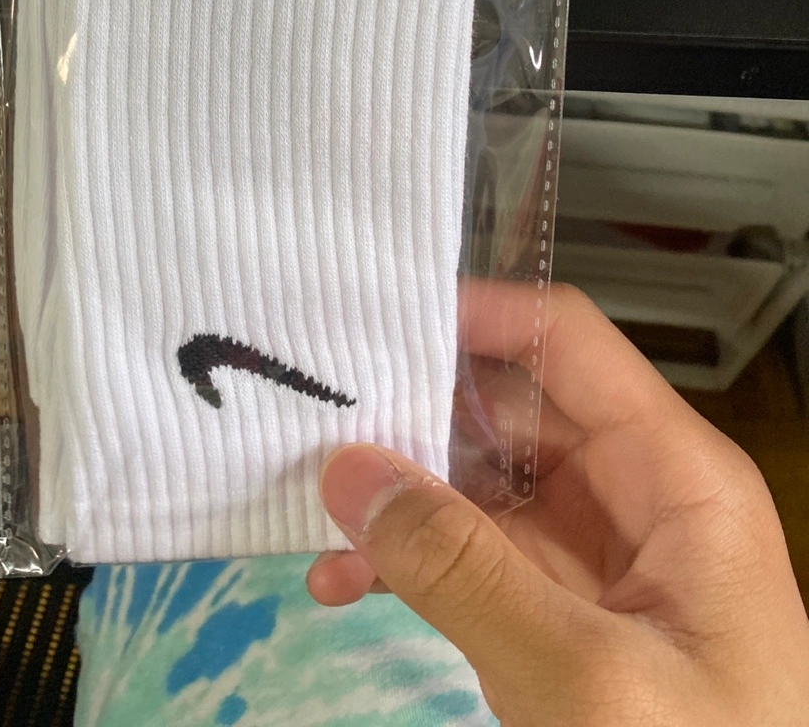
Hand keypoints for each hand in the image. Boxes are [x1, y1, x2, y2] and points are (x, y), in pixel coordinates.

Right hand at [307, 282, 808, 726]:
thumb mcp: (583, 674)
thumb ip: (461, 569)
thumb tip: (348, 469)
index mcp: (675, 473)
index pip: (565, 342)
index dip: (471, 314)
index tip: (367, 318)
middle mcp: (636, 494)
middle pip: (510, 409)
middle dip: (411, 413)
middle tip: (312, 418)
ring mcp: (597, 559)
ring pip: (480, 486)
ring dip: (398, 502)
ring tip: (312, 517)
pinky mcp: (565, 618)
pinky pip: (476, 562)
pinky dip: (410, 568)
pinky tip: (345, 584)